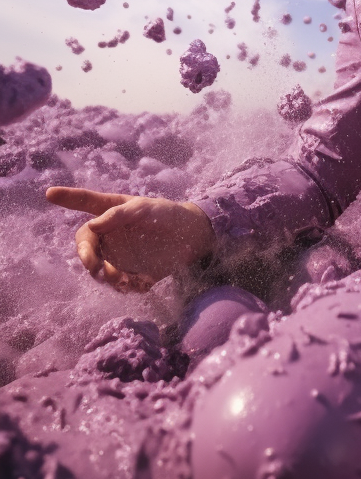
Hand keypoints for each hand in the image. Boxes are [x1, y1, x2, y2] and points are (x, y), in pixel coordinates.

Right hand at [46, 187, 215, 291]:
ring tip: (125, 279)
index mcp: (112, 212)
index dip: (68, 198)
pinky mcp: (130, 271)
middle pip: (85, 246)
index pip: (86, 203)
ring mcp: (118, 254)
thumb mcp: (147, 208)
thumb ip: (120, 214)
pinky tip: (141, 282)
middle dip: (87, 258)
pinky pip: (119, 283)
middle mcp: (109, 234)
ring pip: (99, 269)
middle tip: (98, 267)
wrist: (193, 237)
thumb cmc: (169, 215)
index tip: (49, 193)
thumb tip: (93, 225)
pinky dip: (126, 285)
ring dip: (107, 276)